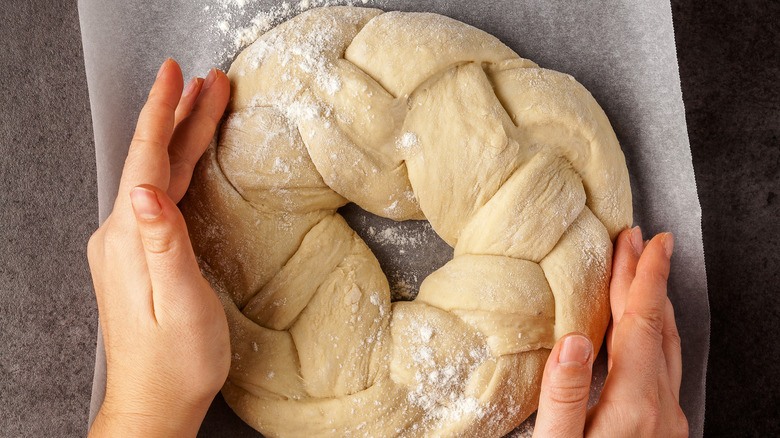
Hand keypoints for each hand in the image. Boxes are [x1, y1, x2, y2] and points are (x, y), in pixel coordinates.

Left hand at [87, 58, 230, 436]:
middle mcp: (121, 235)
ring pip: (157, 176)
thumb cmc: (176, 358)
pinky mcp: (139, 256)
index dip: (164, 113)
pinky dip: (178, 168)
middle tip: (206, 81)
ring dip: (181, 138)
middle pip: (153, 161)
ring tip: (204, 107)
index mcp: (129, 239)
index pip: (147, 160)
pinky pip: (160, 197)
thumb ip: (163, 243)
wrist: (157, 400)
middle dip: (180, 116)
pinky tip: (190, 161)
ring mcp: (127, 245)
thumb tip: (146, 190)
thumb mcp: (179, 301)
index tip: (178, 75)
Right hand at [532, 228, 687, 436]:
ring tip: (642, 277)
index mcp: (634, 402)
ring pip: (667, 348)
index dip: (645, 277)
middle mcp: (661, 407)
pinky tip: (640, 336)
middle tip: (637, 242)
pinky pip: (664, 368)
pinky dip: (653, 336)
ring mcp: (667, 420)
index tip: (651, 241)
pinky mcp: (664, 432)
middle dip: (647, 279)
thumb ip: (564, 396)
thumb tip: (572, 342)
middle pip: (658, 328)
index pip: (642, 324)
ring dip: (654, 306)